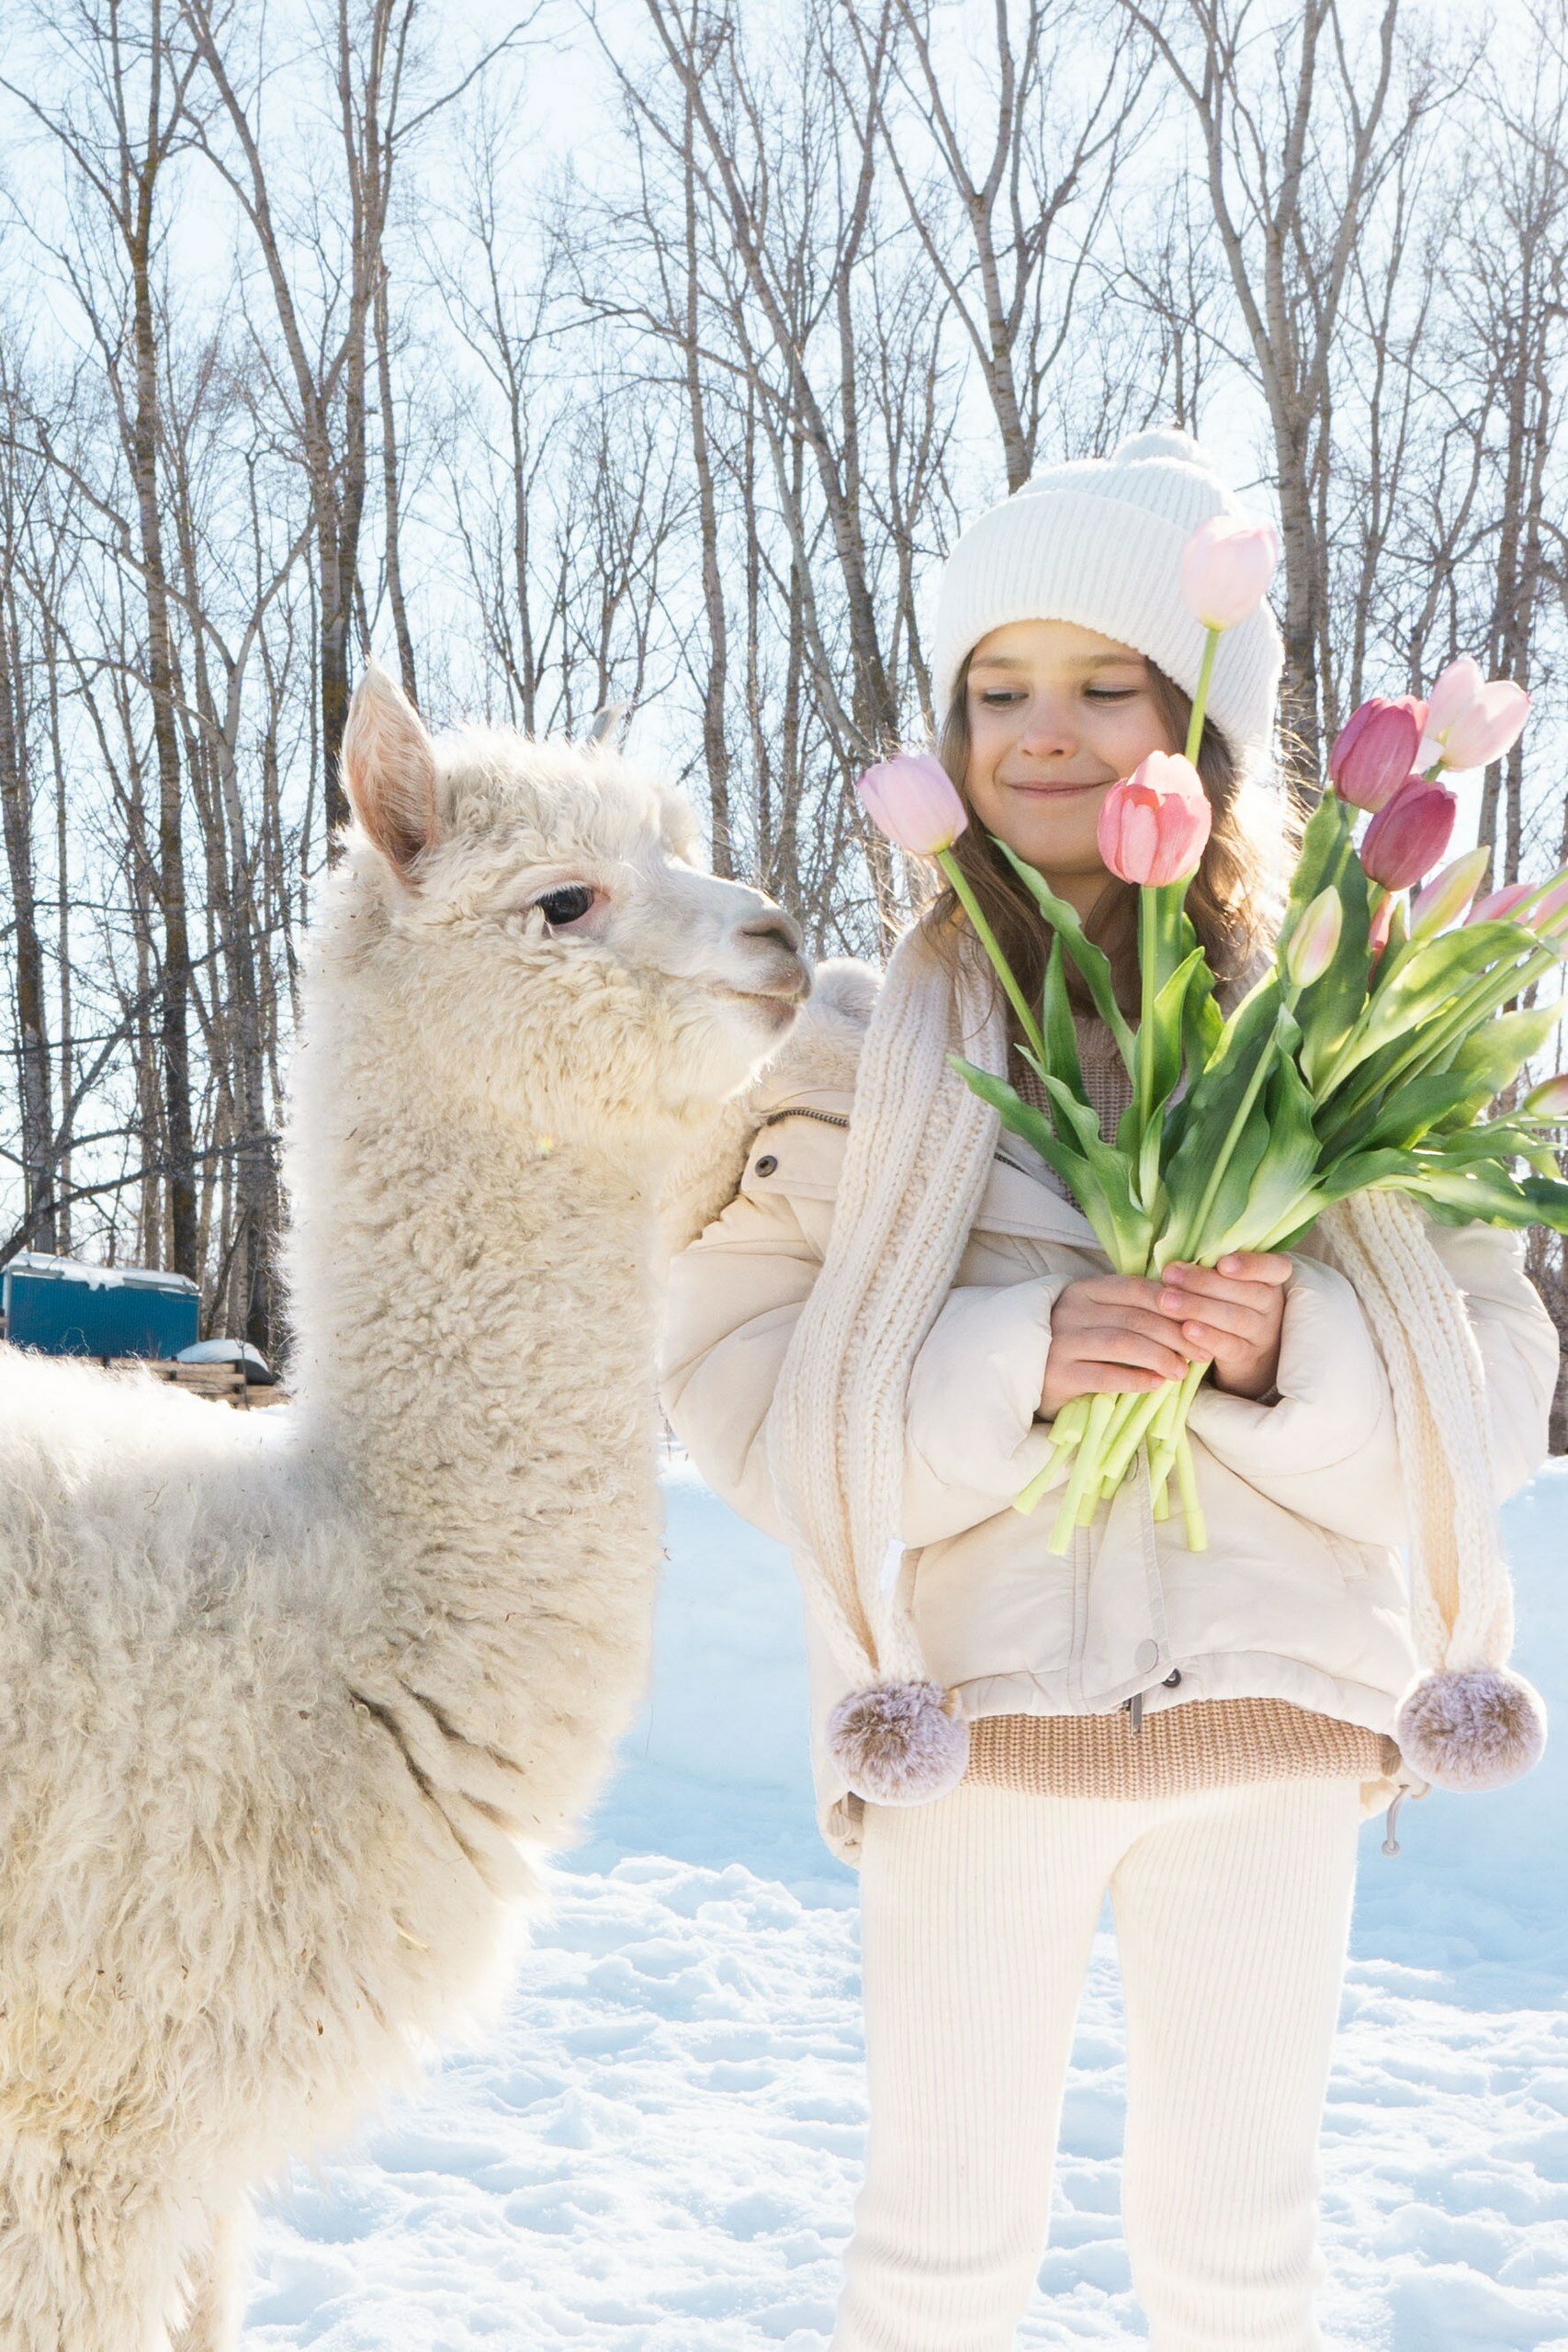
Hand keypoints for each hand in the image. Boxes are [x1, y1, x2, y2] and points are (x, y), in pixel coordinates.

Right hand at [1039, 1274, 1208, 1419]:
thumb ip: (1129, 1311)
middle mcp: (1071, 1311)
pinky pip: (1105, 1375)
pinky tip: (1156, 1384)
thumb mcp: (1094, 1318)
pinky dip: (1136, 1379)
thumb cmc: (1070, 1345)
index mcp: (1085, 1290)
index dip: (1173, 1304)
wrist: (1021, 1375)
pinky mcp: (1058, 1374)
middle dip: (1175, 1335)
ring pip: (1123, 1343)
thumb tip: (1186, 1315)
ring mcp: (1062, 1342)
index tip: (1201, 1322)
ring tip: (1182, 1371)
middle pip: (1135, 1317)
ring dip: (1160, 1356)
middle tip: (1200, 1353)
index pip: (1136, 1289)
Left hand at [1159, 1253, 1292, 1400]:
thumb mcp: (1230, 1283)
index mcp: (1271, 1279)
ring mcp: (1262, 1333)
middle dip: (1203, 1282)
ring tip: (1168, 1302)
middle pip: (1245, 1292)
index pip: (1275, 1267)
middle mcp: (1272, 1305)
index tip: (1222, 1263)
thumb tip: (1173, 1264)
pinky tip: (1186, 1330)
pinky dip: (1207, 1337)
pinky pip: (1229, 1346)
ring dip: (1198, 1308)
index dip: (1251, 1265)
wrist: (1245, 1351)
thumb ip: (1212, 1270)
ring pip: (1235, 1318)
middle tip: (1170, 1276)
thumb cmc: (1229, 1302)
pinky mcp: (1248, 1356)